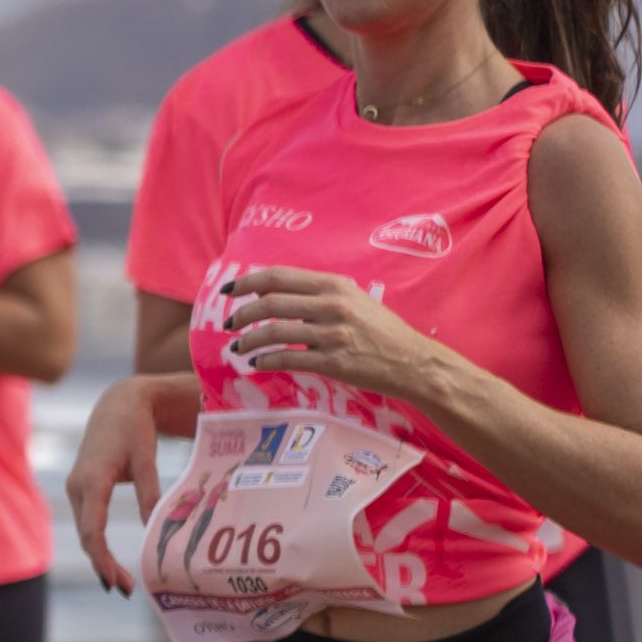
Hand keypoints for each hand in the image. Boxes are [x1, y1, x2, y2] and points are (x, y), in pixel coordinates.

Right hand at [65, 377, 172, 592]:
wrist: (117, 404)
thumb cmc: (134, 429)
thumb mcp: (146, 459)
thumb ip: (151, 495)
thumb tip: (155, 531)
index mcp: (92, 480)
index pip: (93, 531)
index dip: (104, 560)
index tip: (117, 582)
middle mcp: (77, 487)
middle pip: (86, 537)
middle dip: (104, 565)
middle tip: (126, 590)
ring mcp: (75, 488)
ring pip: (85, 531)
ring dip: (100, 557)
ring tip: (121, 581)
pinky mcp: (80, 489)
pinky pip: (86, 522)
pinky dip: (97, 543)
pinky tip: (110, 559)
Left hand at [220, 267, 447, 403]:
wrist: (413, 362)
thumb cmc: (380, 330)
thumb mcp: (352, 300)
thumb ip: (314, 294)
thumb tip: (266, 291)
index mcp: (334, 285)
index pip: (278, 277)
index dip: (246, 282)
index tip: (227, 290)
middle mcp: (332, 305)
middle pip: (269, 303)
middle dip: (241, 314)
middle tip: (228, 324)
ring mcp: (332, 334)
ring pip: (273, 332)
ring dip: (248, 340)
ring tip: (238, 347)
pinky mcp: (333, 362)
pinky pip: (287, 359)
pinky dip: (266, 361)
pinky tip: (258, 364)